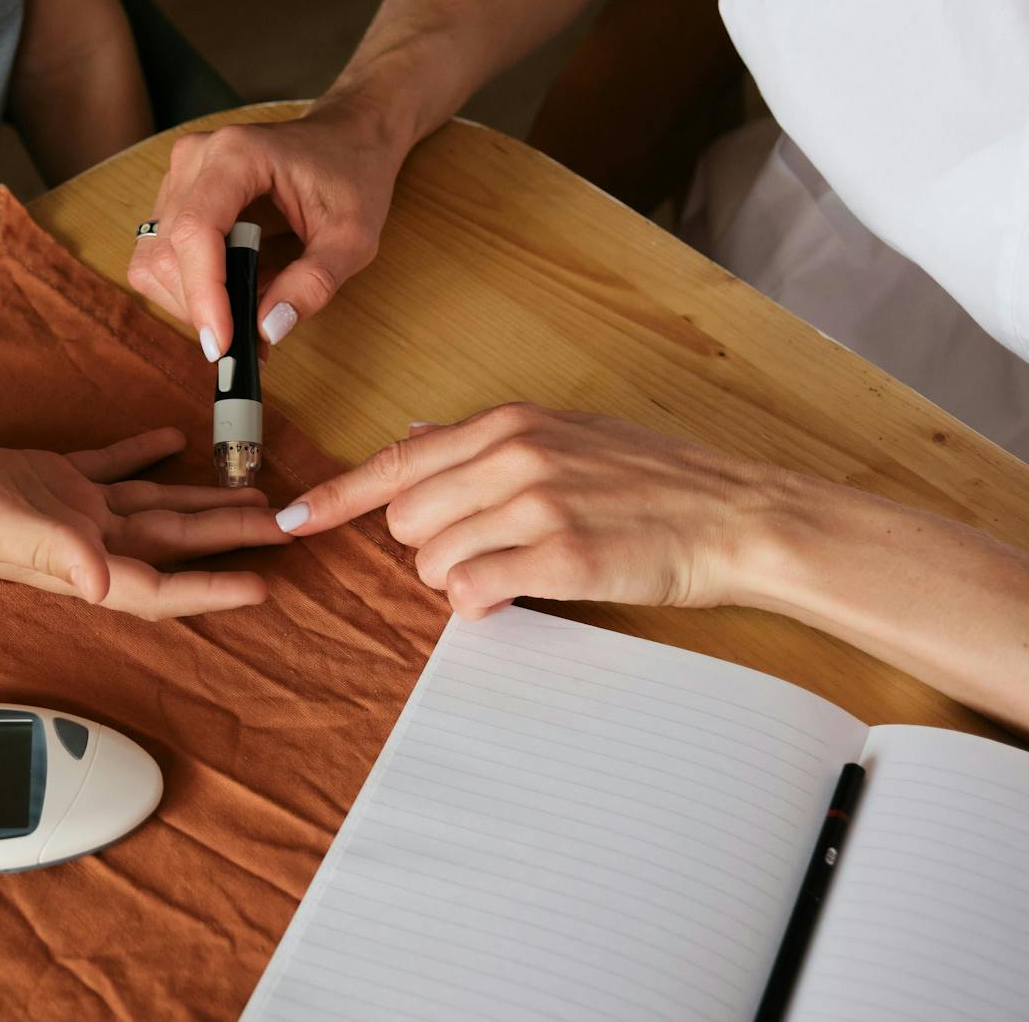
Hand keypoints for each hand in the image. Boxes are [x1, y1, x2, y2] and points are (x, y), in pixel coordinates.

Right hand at [0, 427, 290, 618]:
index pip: (160, 583)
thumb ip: (52, 549)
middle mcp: (83, 540)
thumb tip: (105, 581)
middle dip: (228, 538)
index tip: (264, 586)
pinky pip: (111, 468)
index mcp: (77, 558)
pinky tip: (171, 440)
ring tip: (251, 490)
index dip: (213, 588)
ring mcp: (68, 510)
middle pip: (172, 543)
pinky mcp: (49, 478)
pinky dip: (143, 455)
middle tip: (284, 527)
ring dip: (200, 500)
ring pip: (152, 507)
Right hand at [128, 97, 405, 359]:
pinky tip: (228, 291)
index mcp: (238, 155)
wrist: (347, 135)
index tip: (224, 343)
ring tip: (241, 314)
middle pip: (169, 252)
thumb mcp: (354, 237)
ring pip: (155, 259)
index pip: (197, 231)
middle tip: (247, 340)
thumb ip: (314, 283)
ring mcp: (180, 175)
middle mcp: (196, 158)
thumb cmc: (352, 175)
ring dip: (191, 301)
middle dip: (202, 307)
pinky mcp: (175, 195)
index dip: (204, 293)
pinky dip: (187, 288)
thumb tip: (268, 329)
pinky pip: (159, 254)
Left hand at [274, 404, 796, 617]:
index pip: (397, 460)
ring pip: (433, 559)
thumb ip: (487, 437)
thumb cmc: (658, 479)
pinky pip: (474, 592)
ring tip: (512, 571)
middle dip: (425, 546)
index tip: (291, 520)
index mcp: (509, 424)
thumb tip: (417, 431)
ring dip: (457, 578)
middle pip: (405, 517)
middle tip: (479, 551)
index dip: (335, 498)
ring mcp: (537, 506)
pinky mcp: (562, 558)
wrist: (737, 515)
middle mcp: (514, 456)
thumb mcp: (568, 432)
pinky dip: (480, 604)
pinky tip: (514, 596)